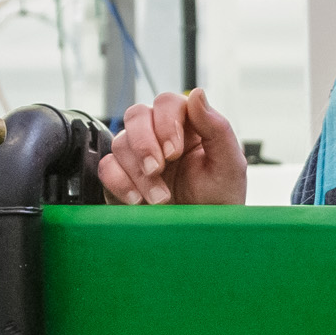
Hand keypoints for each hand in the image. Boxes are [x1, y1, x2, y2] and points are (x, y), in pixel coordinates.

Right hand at [95, 88, 248, 206]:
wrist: (202, 241)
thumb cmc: (220, 203)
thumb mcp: (229, 166)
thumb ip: (217, 128)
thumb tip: (197, 93)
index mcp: (188, 127)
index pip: (167, 103)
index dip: (166, 122)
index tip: (175, 151)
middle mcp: (159, 137)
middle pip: (136, 115)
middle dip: (145, 143)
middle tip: (158, 169)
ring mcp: (138, 157)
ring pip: (120, 142)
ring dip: (138, 172)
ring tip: (160, 198)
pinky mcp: (121, 179)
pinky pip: (106, 167)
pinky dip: (119, 183)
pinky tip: (138, 200)